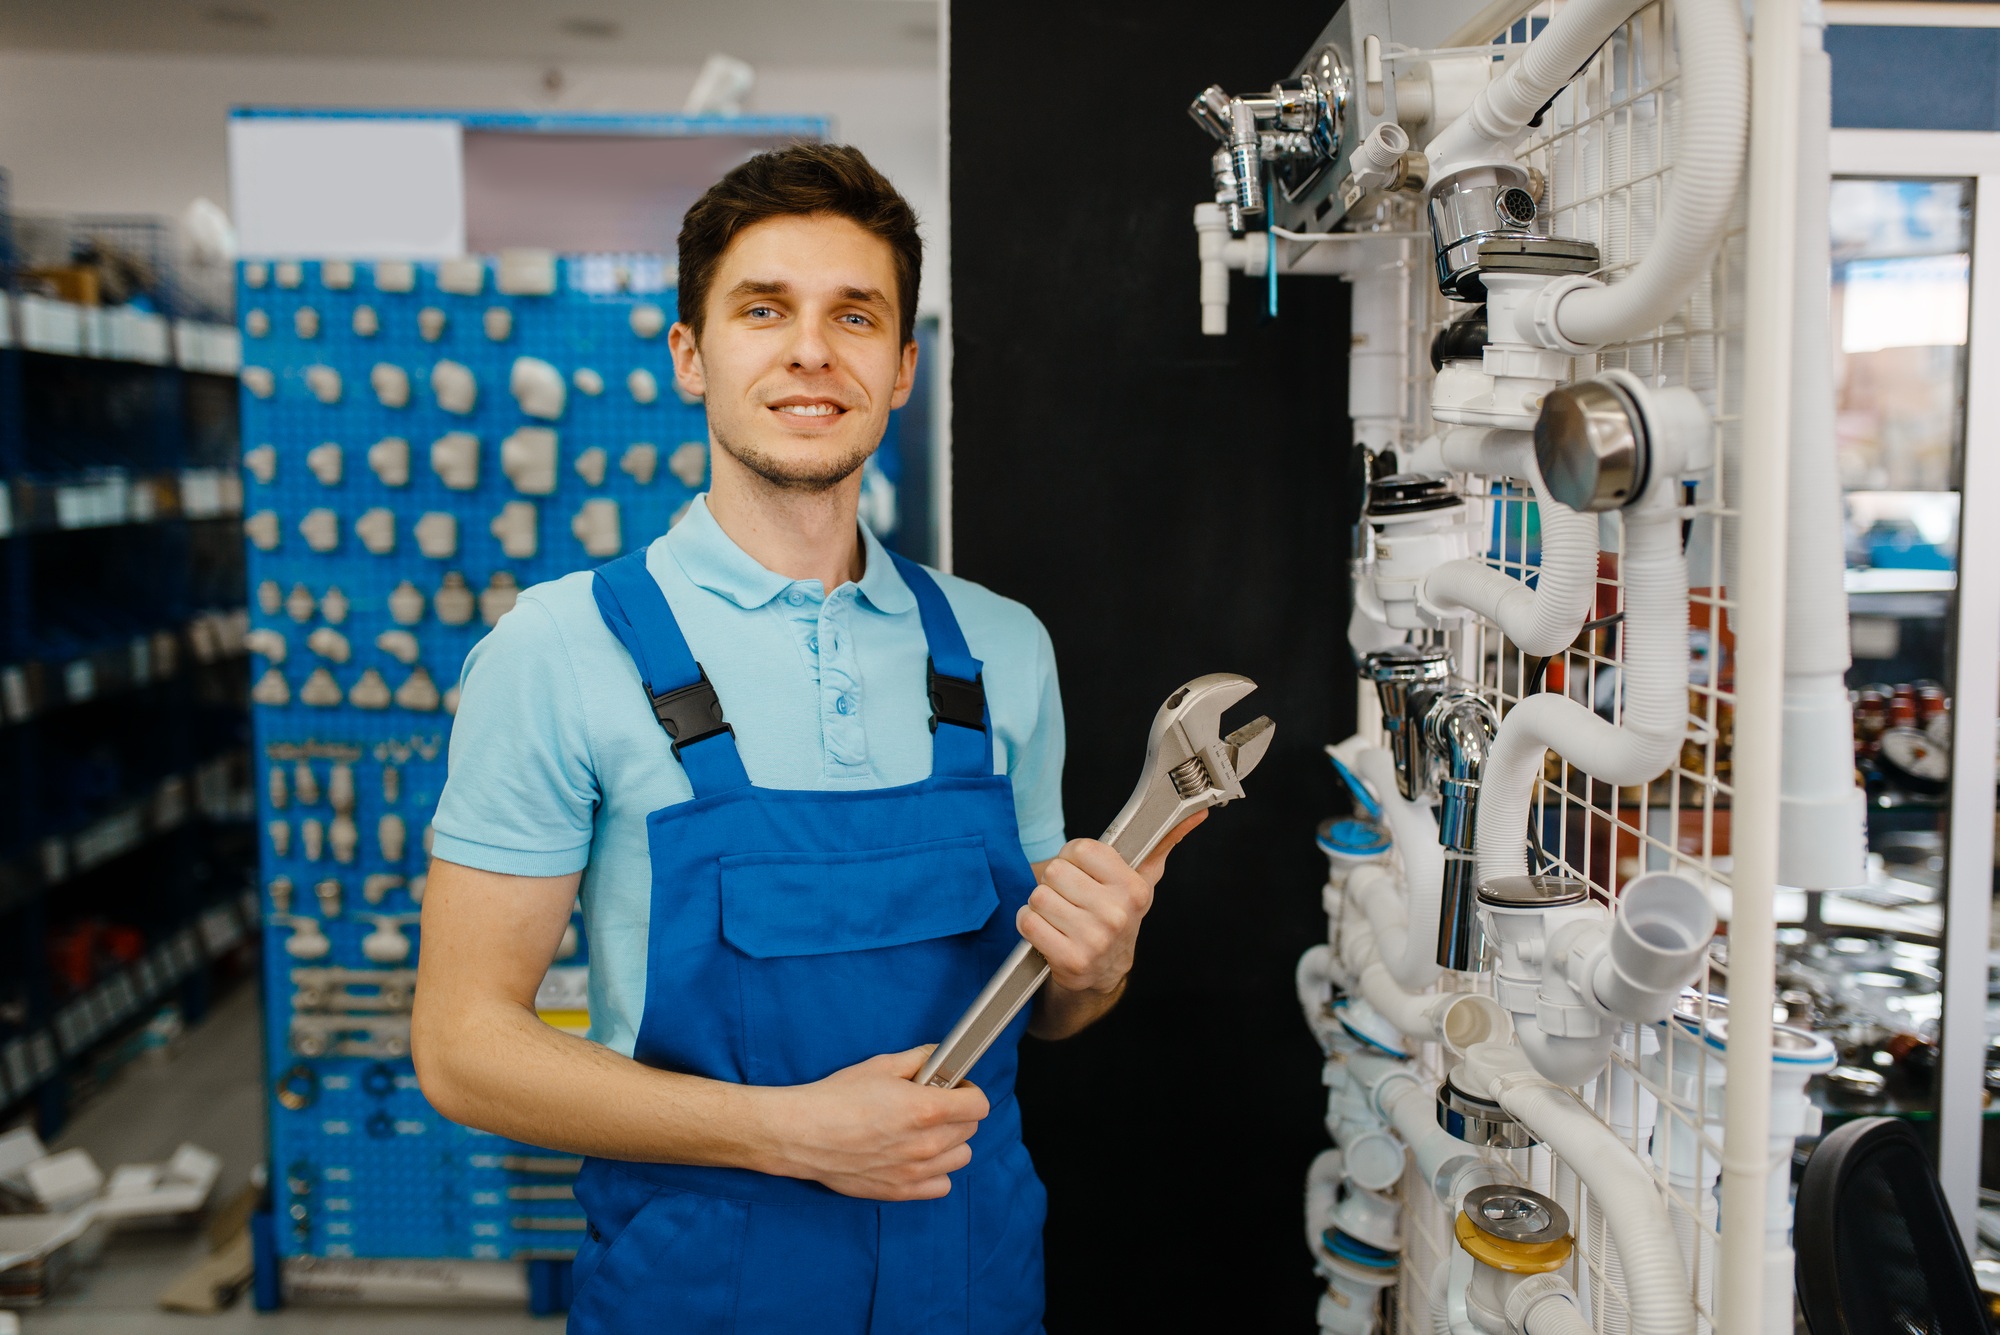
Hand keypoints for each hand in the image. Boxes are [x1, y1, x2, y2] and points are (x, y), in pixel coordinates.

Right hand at [760, 1046, 989, 1200]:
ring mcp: (915, 1171)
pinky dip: (936, 1172)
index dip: (968, 1091)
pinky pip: (942, 1185)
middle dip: (957, 1113)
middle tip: (932, 1105)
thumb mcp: (881, 1066)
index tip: (955, 1088)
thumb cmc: (837, 1097)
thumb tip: (940, 1057)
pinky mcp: (901, 1191)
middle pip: (971, 1129)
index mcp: (926, 1109)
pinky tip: (916, 1157)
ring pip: (961, 1157)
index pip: (979, 1105)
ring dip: (950, 1143)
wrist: (802, 1133)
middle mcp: (926, 1144)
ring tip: (924, 1132)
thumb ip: (919, 1060)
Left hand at [1018, 812, 1205, 994]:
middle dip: (1056, 883)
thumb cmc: (1118, 915)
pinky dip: (1030, 924)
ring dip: (1042, 906)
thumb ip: (1161, 843)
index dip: (1073, 858)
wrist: (1105, 970)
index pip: (1080, 849)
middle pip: (1055, 871)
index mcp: (1134, 888)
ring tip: (1060, 916)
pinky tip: (1049, 931)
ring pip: (1039, 897)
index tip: (1082, 872)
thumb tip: (1197, 813)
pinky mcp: (1069, 960)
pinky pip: (1028, 922)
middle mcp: (1116, 914)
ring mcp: (1094, 940)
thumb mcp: (1142, 879)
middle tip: (1071, 898)